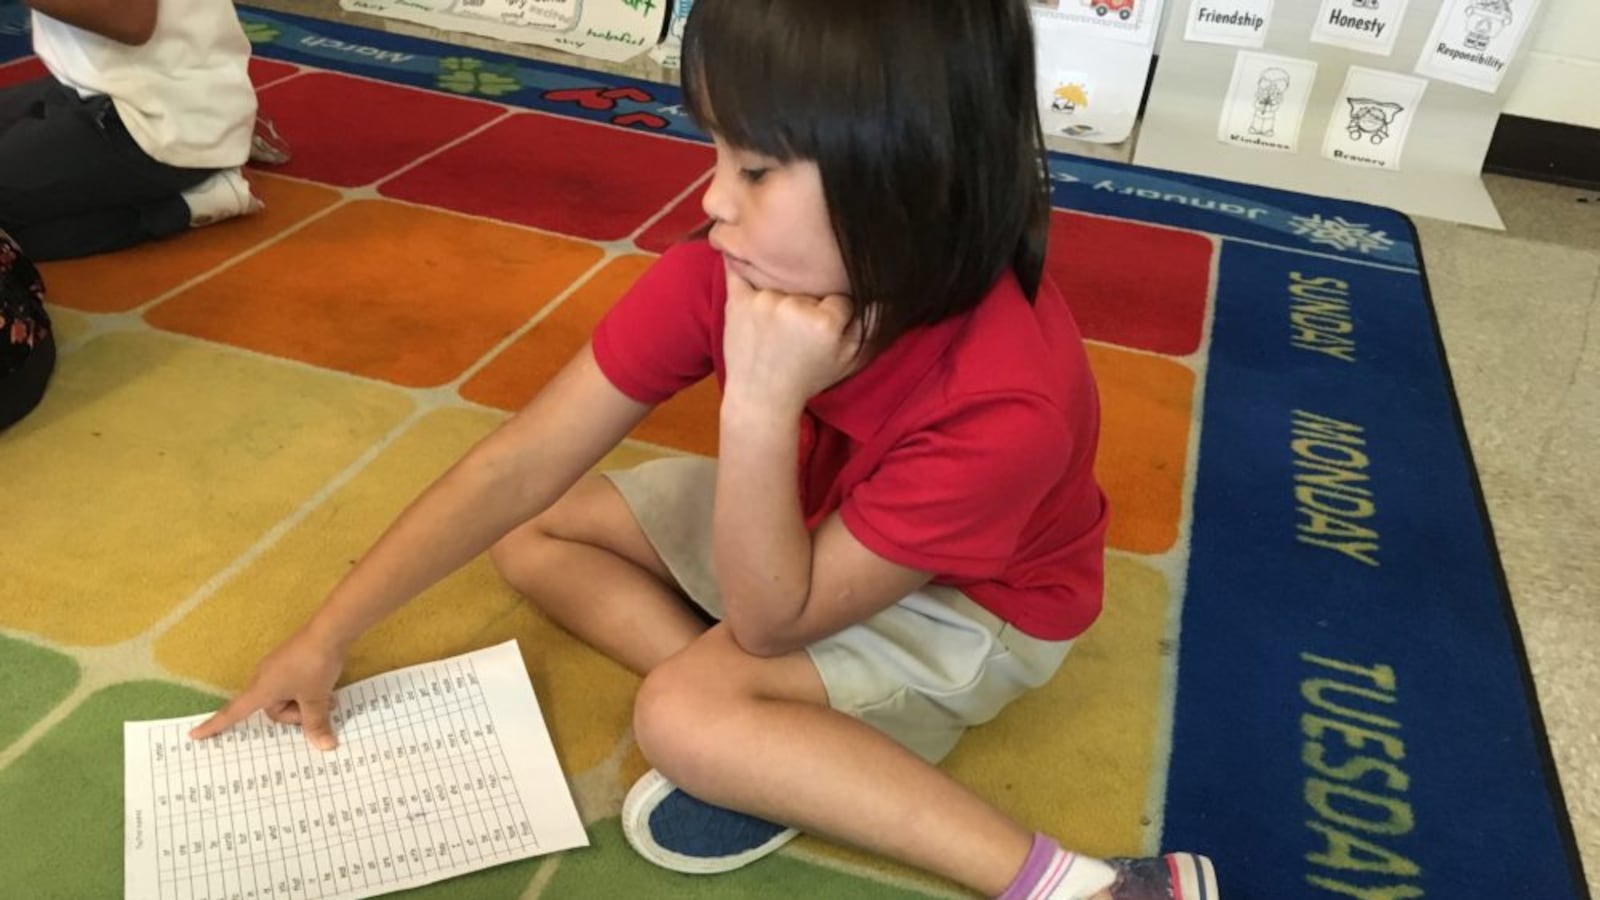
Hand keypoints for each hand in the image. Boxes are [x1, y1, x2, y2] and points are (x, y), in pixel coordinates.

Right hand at [188, 627, 345, 750]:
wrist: (329, 631)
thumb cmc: (314, 666)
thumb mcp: (316, 699)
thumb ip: (317, 723)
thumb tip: (325, 747)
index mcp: (260, 690)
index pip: (232, 713)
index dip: (214, 725)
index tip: (194, 735)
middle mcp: (262, 679)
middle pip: (273, 710)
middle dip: (297, 713)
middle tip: (321, 707)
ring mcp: (276, 669)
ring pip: (287, 698)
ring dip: (306, 702)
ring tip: (328, 696)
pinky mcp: (289, 661)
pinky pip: (293, 685)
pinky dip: (308, 691)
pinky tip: (327, 687)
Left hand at [721, 265, 862, 414]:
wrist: (761, 397)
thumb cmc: (807, 378)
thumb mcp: (850, 360)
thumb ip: (873, 327)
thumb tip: (889, 295)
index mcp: (825, 324)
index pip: (840, 298)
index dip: (835, 314)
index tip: (822, 334)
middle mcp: (794, 309)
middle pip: (811, 286)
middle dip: (808, 301)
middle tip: (796, 332)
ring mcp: (763, 302)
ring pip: (783, 277)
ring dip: (781, 290)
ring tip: (775, 321)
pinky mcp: (737, 301)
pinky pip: (737, 267)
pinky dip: (738, 258)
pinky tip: (744, 253)